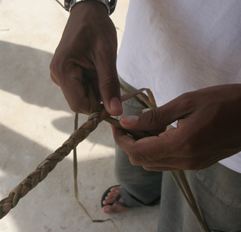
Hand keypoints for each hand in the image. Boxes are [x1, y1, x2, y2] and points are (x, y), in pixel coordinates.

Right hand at [50, 1, 121, 114]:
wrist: (87, 12)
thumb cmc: (96, 28)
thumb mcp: (106, 55)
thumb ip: (109, 84)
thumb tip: (115, 111)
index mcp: (62, 71)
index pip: (78, 105)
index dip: (98, 109)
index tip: (115, 103)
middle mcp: (57, 76)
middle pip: (80, 101)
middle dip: (98, 97)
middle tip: (110, 80)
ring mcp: (60, 76)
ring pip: (82, 96)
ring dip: (97, 90)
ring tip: (102, 69)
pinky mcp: (65, 75)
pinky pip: (81, 88)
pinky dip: (93, 84)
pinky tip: (97, 70)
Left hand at [111, 84, 240, 170]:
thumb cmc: (224, 102)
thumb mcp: (187, 102)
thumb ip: (154, 116)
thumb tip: (126, 123)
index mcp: (181, 145)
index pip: (137, 151)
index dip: (121, 140)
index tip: (116, 125)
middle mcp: (184, 161)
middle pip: (142, 160)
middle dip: (129, 143)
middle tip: (130, 123)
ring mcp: (192, 165)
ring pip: (153, 163)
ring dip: (143, 147)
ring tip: (148, 125)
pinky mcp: (197, 164)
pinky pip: (167, 162)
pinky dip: (156, 149)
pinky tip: (162, 132)